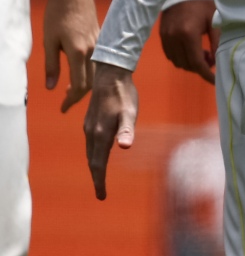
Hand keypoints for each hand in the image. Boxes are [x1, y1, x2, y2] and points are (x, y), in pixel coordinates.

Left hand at [42, 0, 95, 111]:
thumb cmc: (58, 13)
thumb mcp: (49, 41)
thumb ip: (51, 66)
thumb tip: (52, 87)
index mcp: (78, 52)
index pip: (80, 86)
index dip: (71, 100)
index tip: (62, 108)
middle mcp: (93, 50)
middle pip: (92, 82)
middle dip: (80, 95)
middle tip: (66, 102)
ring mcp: (100, 43)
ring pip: (97, 72)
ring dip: (86, 84)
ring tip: (70, 89)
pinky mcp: (101, 37)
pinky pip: (99, 61)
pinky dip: (91, 71)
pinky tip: (80, 71)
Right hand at [83, 62, 137, 199]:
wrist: (110, 75)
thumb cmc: (124, 94)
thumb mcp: (130, 112)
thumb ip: (127, 130)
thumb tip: (125, 147)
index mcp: (101, 135)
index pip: (98, 164)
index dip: (100, 181)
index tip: (101, 196)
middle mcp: (91, 133)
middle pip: (92, 161)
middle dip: (96, 177)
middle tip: (101, 193)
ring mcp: (89, 127)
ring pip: (90, 152)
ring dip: (95, 166)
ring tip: (100, 176)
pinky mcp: (90, 121)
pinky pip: (91, 143)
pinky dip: (94, 154)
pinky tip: (100, 153)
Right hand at [158, 0, 218, 83]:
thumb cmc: (203, 3)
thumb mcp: (214, 20)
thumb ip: (216, 41)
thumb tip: (217, 60)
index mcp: (188, 34)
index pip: (196, 62)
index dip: (206, 74)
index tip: (215, 80)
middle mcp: (174, 39)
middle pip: (186, 64)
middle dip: (200, 67)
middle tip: (212, 60)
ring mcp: (165, 38)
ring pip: (177, 62)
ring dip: (190, 63)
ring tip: (203, 54)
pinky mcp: (161, 36)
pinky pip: (170, 55)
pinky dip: (181, 57)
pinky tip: (191, 50)